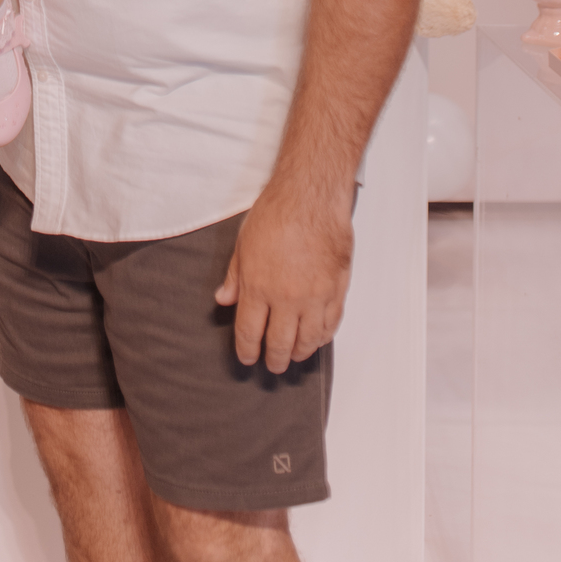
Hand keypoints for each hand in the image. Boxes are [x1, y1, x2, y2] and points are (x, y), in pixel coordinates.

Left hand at [214, 178, 353, 373]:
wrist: (310, 197)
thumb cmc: (277, 213)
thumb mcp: (243, 243)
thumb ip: (235, 277)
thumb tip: (224, 299)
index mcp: (259, 288)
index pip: (250, 333)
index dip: (247, 350)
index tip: (247, 358)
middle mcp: (287, 298)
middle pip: (280, 344)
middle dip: (274, 359)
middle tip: (272, 364)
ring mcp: (314, 297)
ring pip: (308, 341)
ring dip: (299, 353)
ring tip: (294, 356)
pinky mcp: (336, 290)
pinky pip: (330, 325)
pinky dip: (322, 338)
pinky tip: (316, 339)